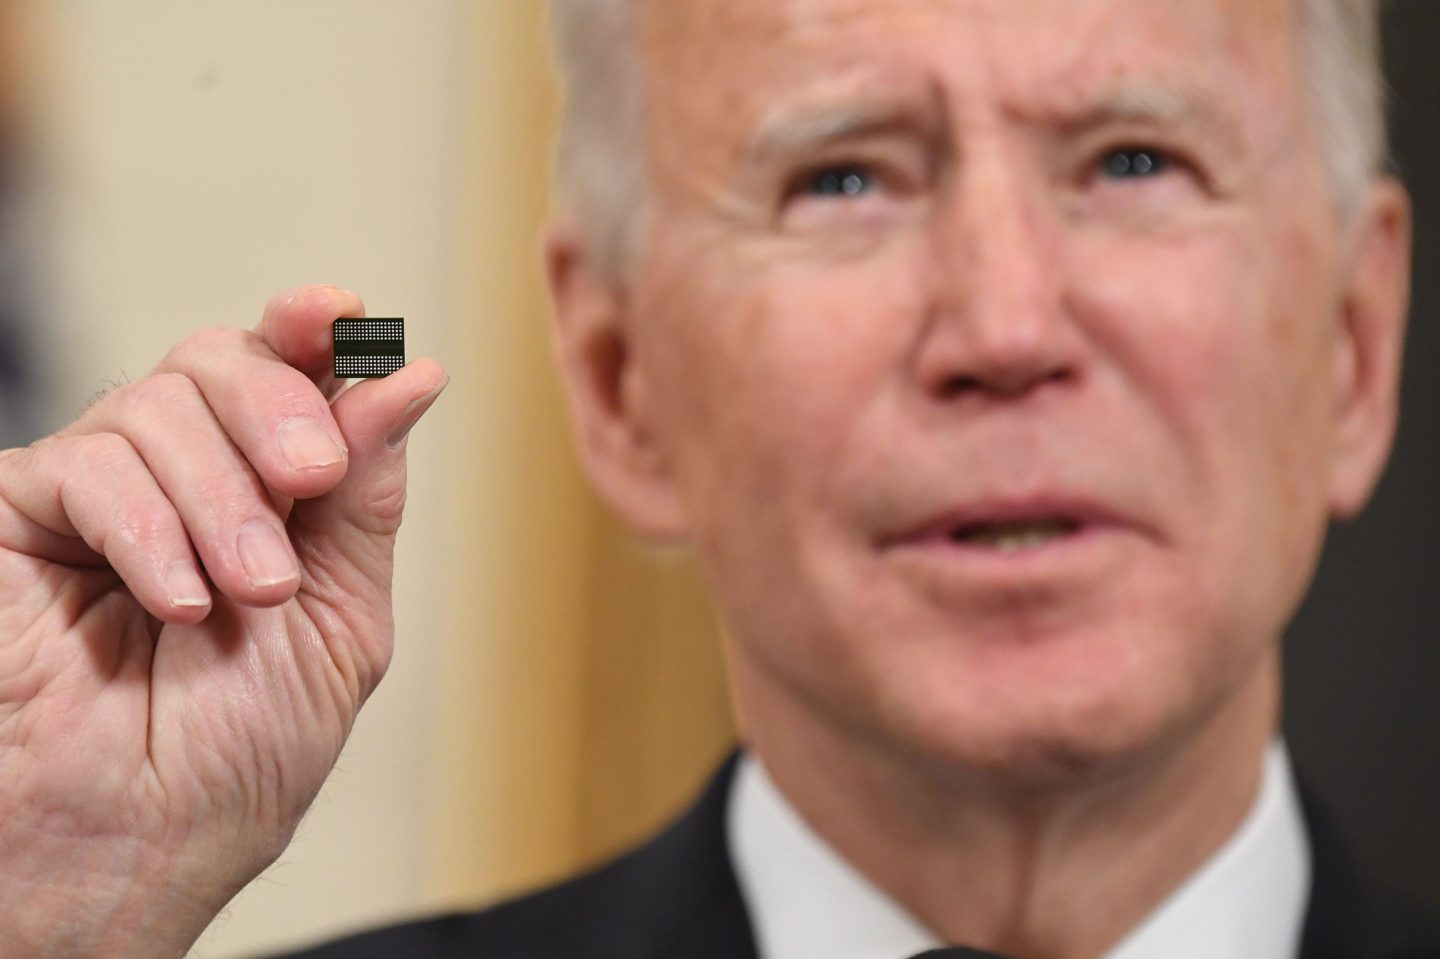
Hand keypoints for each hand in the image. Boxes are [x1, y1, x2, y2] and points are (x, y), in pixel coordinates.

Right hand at [0, 286, 447, 956]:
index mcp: (265, 492)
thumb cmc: (239, 752)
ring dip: (223, 499)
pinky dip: (148, 526)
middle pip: (220, 359)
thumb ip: (366, 496)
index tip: (342, 314)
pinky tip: (177, 600)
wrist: (137, 847)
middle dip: (279, 408)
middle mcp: (183, 475)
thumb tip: (408, 372)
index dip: (311, 331)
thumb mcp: (341, 618)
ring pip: (159, 403)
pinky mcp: (18, 515)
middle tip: (310, 478)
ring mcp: (98, 489)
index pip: (286, 373)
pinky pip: (87, 465)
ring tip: (248, 595)